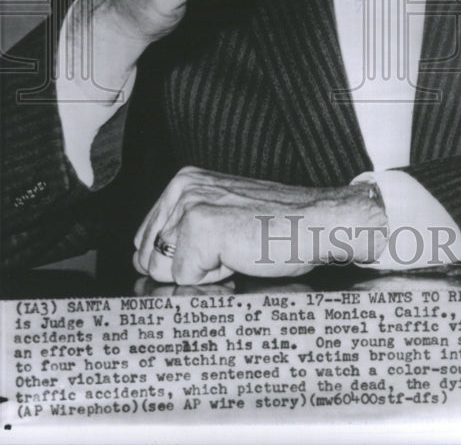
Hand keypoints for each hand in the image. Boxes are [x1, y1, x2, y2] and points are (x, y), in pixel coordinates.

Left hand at [132, 166, 388, 284]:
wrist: (317, 222)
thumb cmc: (278, 226)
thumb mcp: (222, 217)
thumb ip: (182, 233)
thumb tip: (144, 267)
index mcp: (184, 182)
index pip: (145, 242)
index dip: (178, 261)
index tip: (217, 248)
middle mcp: (182, 188)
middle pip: (149, 257)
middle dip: (185, 268)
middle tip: (228, 250)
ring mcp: (191, 205)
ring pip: (163, 270)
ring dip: (200, 272)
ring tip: (235, 251)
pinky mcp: (202, 227)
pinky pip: (187, 278)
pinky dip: (215, 278)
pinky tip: (241, 256)